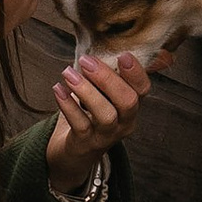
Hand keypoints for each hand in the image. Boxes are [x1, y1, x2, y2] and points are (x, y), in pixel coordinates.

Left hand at [45, 42, 158, 186]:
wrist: (75, 152)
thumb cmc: (91, 114)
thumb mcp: (107, 93)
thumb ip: (117, 72)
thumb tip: (142, 49)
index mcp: (133, 106)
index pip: (143, 89)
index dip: (136, 72)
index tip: (122, 54)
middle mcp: (125, 122)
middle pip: (127, 101)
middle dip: (108, 78)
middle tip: (86, 61)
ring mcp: (106, 135)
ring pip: (105, 114)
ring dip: (87, 91)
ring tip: (68, 73)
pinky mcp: (86, 143)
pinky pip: (80, 124)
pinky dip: (68, 105)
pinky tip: (58, 89)